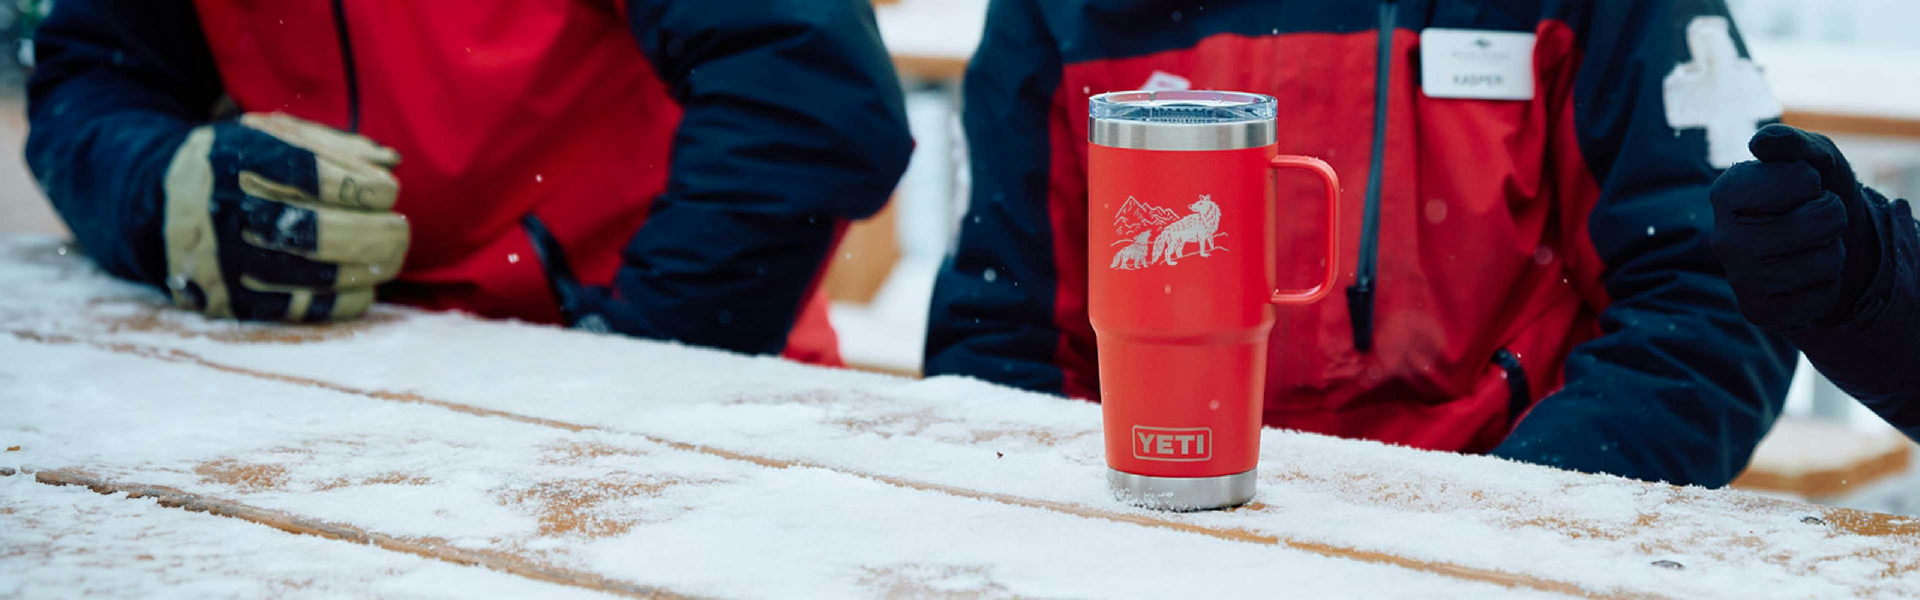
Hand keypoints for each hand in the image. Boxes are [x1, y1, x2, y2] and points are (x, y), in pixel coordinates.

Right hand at [161, 113, 407, 320]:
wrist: (160, 205)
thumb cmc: (236, 165)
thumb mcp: (270, 136)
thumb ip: (334, 145)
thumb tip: (392, 161)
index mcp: (237, 160)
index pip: (317, 178)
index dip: (365, 187)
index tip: (385, 191)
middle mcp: (228, 213)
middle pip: (322, 233)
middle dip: (378, 233)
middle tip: (400, 228)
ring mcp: (229, 263)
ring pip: (320, 275)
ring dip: (371, 267)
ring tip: (390, 253)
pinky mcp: (236, 303)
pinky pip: (309, 310)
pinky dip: (350, 297)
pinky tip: (364, 282)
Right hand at [1709, 124, 1880, 330]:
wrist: (1821, 243)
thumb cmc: (1815, 193)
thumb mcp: (1812, 157)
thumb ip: (1791, 143)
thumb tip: (1760, 143)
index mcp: (1726, 192)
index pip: (1801, 180)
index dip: (1814, 182)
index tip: (1802, 188)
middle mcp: (1722, 238)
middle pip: (1818, 222)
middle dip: (1833, 215)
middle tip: (1818, 217)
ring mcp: (1737, 278)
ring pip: (1824, 262)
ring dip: (1833, 251)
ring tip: (1814, 247)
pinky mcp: (1756, 311)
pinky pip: (1819, 298)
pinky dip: (1827, 286)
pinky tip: (1807, 278)